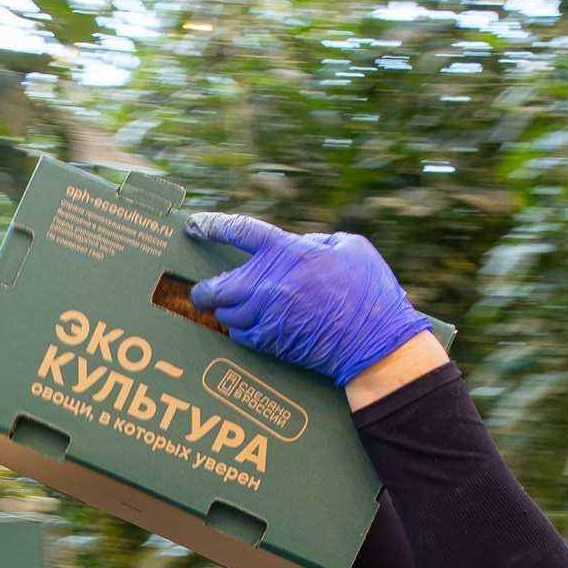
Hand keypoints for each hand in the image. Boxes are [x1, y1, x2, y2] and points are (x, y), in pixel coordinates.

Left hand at [187, 214, 431, 386]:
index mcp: (286, 251)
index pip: (237, 230)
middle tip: (203, 289)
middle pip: (215, 286)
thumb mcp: (349, 246)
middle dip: (205, 288)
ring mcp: (265, 316)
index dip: (211, 226)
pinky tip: (249, 326)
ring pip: (223, 314)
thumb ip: (315, 241)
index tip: (194, 225)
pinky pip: (237, 336)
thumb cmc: (368, 292)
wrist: (373, 341)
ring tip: (231, 309)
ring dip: (224, 311)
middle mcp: (268, 284)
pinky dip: (238, 330)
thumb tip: (298, 244)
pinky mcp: (269, 343)